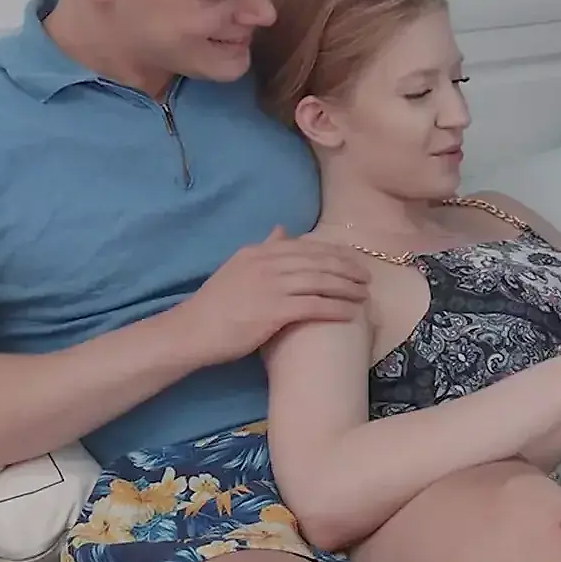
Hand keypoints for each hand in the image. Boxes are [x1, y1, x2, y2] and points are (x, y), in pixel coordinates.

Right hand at [173, 226, 371, 365]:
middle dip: (347, 268)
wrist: (193, 331)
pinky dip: (336, 308)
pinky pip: (314, 305)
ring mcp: (271, 286)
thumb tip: (281, 230)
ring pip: (320, 281)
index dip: (334, 254)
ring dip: (347, 287)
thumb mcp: (237, 268)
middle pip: (318, 262)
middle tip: (367, 277)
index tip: (353, 260)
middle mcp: (267, 263)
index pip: (306, 247)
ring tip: (364, 294)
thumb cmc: (215, 305)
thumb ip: (263, 249)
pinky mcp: (274, 310)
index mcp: (259, 252)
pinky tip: (350, 313)